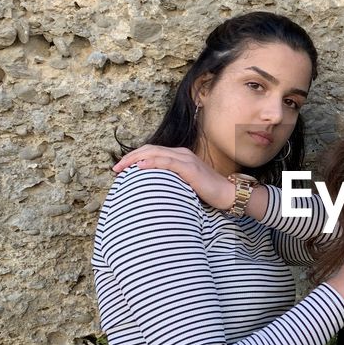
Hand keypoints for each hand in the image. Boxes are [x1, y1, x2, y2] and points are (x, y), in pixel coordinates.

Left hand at [113, 145, 235, 210]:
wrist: (227, 194)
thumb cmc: (207, 193)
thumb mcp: (185, 185)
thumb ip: (171, 182)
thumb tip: (153, 190)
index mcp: (180, 156)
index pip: (152, 152)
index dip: (134, 157)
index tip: (121, 169)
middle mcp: (181, 153)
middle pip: (150, 150)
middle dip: (130, 157)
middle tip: (115, 168)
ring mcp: (186, 159)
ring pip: (155, 153)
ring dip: (135, 159)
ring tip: (122, 167)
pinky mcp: (189, 168)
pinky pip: (166, 162)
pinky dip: (151, 163)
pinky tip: (139, 167)